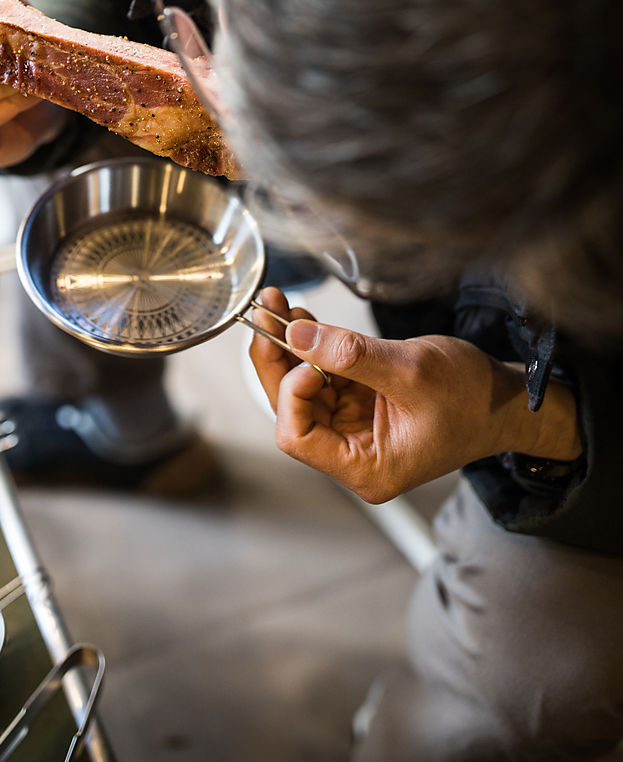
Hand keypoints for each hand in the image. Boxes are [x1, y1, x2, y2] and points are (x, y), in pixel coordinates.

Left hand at [249, 287, 581, 502]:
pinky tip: (305, 319)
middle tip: (268, 314)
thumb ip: (350, 355)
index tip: (306, 356)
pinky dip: (312, 348)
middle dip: (278, 361)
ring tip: (283, 306)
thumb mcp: (411, 371)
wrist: (508, 400)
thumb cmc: (473, 398)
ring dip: (291, 348)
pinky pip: (324, 377)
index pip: (298, 437)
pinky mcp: (361, 405)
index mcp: (367, 468)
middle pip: (293, 411)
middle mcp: (355, 455)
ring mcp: (356, 429)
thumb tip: (296, 335)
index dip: (291, 393)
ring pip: (303, 390)